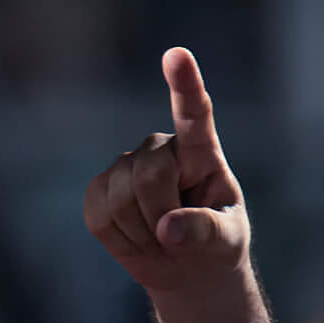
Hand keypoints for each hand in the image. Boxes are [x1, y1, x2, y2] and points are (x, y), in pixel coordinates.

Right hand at [82, 48, 247, 299]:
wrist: (184, 268)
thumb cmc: (215, 245)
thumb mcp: (226, 241)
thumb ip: (204, 231)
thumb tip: (168, 228)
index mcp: (201, 152)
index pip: (194, 114)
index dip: (184, 84)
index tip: (176, 55)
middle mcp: (159, 149)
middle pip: (150, 172)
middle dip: (162, 212)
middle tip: (177, 235)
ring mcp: (124, 167)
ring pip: (121, 196)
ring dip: (142, 231)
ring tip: (159, 238)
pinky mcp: (97, 190)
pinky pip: (99, 214)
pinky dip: (120, 239)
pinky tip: (137, 238)